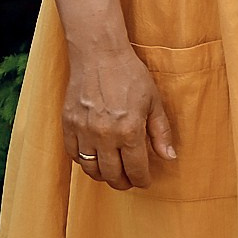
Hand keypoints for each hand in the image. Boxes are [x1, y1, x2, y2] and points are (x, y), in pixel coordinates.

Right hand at [61, 40, 175, 190]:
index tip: (144, 181)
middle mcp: (104, 136)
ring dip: (103, 175)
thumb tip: (170, 157)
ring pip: (91, 169)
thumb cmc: (130, 75)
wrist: (99, 55)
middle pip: (112, 175)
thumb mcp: (154, 102)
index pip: (136, 169)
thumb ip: (161, 132)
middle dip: (123, 182)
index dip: (142, 180)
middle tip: (129, 181)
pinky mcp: (68, 125)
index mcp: (129, 131)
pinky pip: (73, 155)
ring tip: (112, 172)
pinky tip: (94, 158)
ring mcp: (84, 131)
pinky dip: (84, 162)